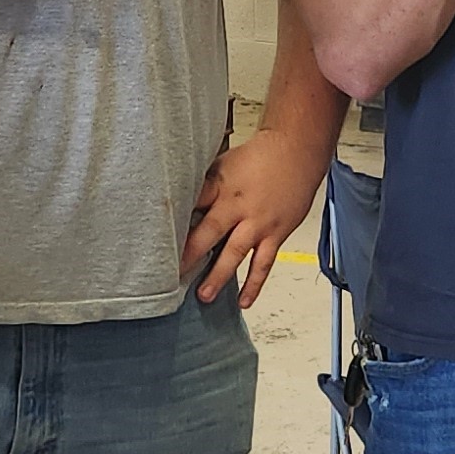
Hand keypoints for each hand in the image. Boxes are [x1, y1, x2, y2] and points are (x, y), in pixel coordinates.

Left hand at [184, 126, 319, 305]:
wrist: (296, 152)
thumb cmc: (258, 157)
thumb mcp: (222, 165)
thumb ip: (204, 188)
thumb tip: (183, 208)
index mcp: (221, 187)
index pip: (192, 205)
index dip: (175, 223)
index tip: (158, 241)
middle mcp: (239, 207)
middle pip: (209, 233)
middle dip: (190, 255)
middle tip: (173, 276)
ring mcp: (259, 223)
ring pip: (236, 254)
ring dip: (219, 276)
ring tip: (204, 295)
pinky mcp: (275, 234)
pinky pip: (264, 263)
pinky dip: (254, 283)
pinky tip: (244, 301)